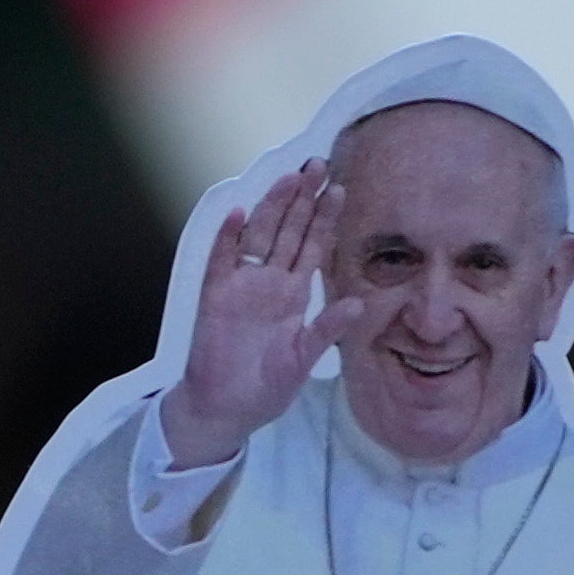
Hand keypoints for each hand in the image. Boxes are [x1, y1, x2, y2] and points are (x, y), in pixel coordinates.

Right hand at [164, 160, 355, 470]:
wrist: (226, 409)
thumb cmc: (266, 387)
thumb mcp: (303, 359)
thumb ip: (327, 330)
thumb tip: (358, 305)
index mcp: (293, 294)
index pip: (312, 247)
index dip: (324, 218)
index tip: (339, 188)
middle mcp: (269, 281)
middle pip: (288, 230)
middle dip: (302, 198)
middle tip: (317, 165)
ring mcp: (241, 285)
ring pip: (258, 235)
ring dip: (271, 208)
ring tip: (288, 178)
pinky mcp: (215, 296)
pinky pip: (221, 261)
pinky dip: (227, 238)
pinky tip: (237, 214)